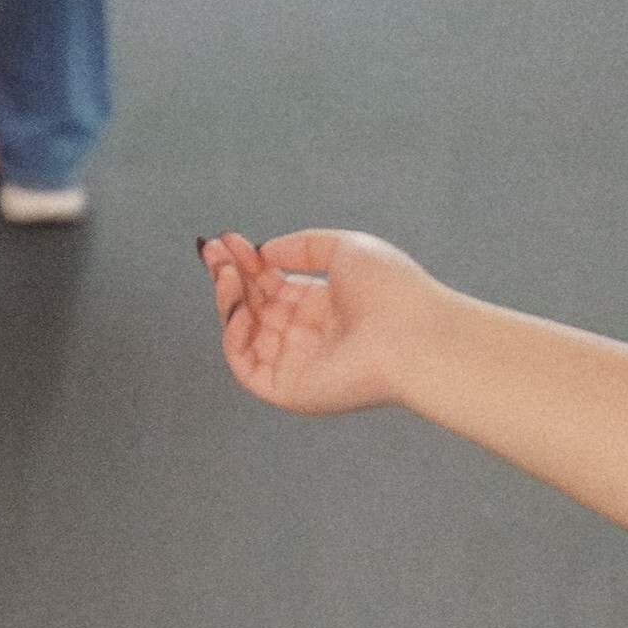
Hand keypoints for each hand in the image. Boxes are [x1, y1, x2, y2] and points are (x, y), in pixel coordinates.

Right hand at [198, 231, 449, 415]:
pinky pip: (245, 365)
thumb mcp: (345, 248)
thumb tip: (264, 251)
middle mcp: (307, 335)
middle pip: (253, 305)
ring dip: (227, 299)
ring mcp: (296, 363)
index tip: (227, 239)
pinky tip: (239, 307)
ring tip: (226, 272)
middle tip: (213, 250)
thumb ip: (303, 246)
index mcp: (323, 306)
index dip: (246, 262)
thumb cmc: (392, 291)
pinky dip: (232, 336)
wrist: (414, 334)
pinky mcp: (288, 389)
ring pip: (243, 332)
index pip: (271, 284)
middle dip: (228, 275)